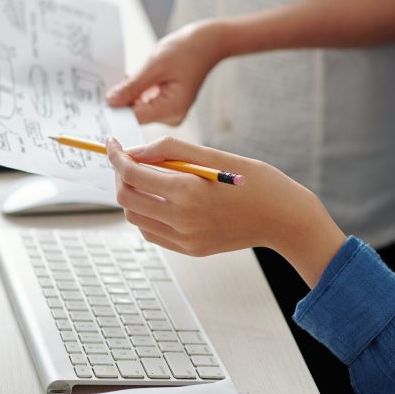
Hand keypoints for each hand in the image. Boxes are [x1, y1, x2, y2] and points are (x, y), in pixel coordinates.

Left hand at [106, 20, 225, 124]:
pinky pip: (144, 103)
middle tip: (103, 86)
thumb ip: (132, 86)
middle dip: (120, 100)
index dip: (115, 110)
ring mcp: (170, 112)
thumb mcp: (154, 66)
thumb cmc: (186, 50)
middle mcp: (172, 116)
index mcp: (172, 109)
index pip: (135, 117)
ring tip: (124, 77)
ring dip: (127, 94)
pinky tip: (132, 78)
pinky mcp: (167, 106)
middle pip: (136, 114)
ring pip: (138, 108)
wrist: (208, 43)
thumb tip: (110, 102)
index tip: (96, 103)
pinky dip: (136, 92)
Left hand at [106, 136, 344, 286]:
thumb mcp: (213, 154)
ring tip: (147, 177)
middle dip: (120, 175)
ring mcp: (185, 239)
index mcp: (187, 191)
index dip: (116, 156)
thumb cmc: (254, 180)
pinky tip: (161, 199)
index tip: (111, 144)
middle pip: (126, 199)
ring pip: (135, 218)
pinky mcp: (190, 249)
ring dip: (132, 196)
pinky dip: (146, 214)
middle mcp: (182, 219)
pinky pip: (152, 233)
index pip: (131, 174)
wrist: (284, 218)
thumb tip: (134, 152)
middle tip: (127, 159)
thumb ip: (170, 150)